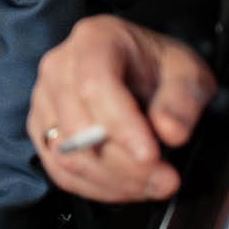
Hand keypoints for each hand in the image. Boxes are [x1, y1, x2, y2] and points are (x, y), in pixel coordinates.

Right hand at [28, 15, 218, 203]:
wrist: (139, 70)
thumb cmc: (159, 68)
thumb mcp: (187, 72)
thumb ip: (183, 100)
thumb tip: (170, 132)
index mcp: (94, 40)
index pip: (94, 85)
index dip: (121, 125)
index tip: (151, 155)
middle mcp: (59, 67)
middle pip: (78, 126)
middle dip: (124, 164)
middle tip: (165, 179)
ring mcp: (44, 99)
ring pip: (67, 154)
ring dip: (113, 181)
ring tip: (153, 185)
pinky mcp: (41, 130)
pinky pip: (60, 170)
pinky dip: (96, 188)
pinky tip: (127, 187)